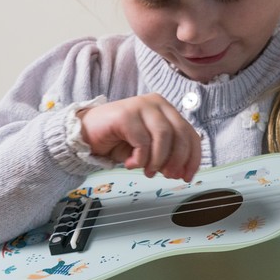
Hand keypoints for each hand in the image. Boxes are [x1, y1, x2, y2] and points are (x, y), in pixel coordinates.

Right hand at [78, 94, 201, 180]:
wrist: (86, 136)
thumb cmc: (118, 141)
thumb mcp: (149, 149)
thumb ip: (167, 154)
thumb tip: (181, 169)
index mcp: (166, 110)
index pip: (190, 133)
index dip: (192, 158)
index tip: (187, 176)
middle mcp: (156, 103)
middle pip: (181, 134)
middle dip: (177, 160)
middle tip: (167, 175)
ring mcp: (141, 106)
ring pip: (164, 137)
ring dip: (157, 160)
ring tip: (147, 171)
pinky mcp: (126, 114)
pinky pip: (142, 141)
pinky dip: (140, 159)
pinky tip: (130, 164)